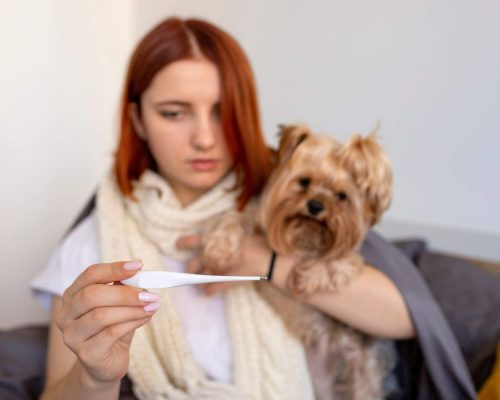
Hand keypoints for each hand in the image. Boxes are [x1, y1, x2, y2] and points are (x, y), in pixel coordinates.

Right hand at [54, 261, 160, 383]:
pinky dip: (132, 322)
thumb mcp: (117, 305)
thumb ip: (124, 289)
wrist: (106, 364)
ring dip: (132, 309)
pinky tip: (146, 317)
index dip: (114, 268)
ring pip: (101, 315)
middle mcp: (66, 314)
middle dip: (124, 293)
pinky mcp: (85, 354)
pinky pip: (111, 333)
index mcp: (72, 295)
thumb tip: (139, 273)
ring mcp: (72, 335)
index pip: (90, 275)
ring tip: (152, 306)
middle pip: (92, 295)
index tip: (138, 266)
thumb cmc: (112, 329)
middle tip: (149, 294)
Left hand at [177, 234, 271, 294]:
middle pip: (193, 264)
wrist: (268, 260)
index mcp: (216, 242)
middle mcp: (213, 255)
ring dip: (198, 281)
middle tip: (192, 270)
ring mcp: (218, 270)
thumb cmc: (255, 245)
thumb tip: (215, 246)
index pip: (193, 241)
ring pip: (199, 278)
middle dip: (190, 269)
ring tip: (200, 281)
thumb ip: (225, 243)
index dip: (183, 243)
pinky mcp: (225, 283)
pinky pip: (210, 290)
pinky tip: (208, 291)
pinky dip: (208, 291)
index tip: (178, 244)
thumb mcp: (239, 238)